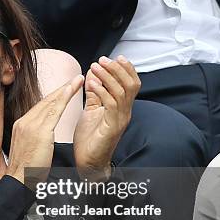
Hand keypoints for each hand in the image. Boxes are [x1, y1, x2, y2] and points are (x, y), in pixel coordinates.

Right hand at [6, 74, 84, 184]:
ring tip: (77, 81)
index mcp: (21, 125)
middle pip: (45, 101)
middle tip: (75, 79)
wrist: (19, 180)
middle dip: (61, 89)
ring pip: (50, 103)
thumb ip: (35, 137)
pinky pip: (54, 111)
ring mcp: (30, 125)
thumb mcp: (28, 148)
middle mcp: (24, 122)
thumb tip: (43, 134)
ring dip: (65, 90)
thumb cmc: (26, 170)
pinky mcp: (39, 131)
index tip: (64, 90)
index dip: (54, 96)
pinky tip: (72, 91)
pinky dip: (64, 99)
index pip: (40, 107)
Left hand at [73, 55, 140, 180]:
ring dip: (108, 76)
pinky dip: (101, 91)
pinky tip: (90, 83)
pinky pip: (111, 104)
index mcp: (122, 107)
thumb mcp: (91, 110)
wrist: (88, 162)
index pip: (132, 83)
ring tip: (95, 67)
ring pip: (122, 91)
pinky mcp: (113, 127)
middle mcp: (125, 112)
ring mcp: (121, 119)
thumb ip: (94, 93)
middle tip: (102, 59)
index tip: (114, 56)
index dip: (125, 69)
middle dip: (118, 69)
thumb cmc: (90, 138)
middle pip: (131, 84)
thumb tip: (92, 73)